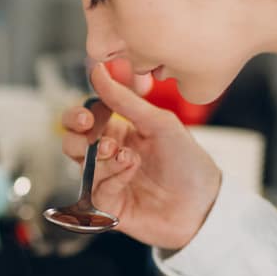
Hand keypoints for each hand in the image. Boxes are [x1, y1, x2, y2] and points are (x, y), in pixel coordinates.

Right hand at [59, 63, 221, 250]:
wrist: (203, 204)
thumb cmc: (187, 162)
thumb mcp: (158, 122)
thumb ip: (124, 99)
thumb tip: (97, 70)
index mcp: (121, 132)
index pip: (86, 119)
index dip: (80, 115)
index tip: (87, 115)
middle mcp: (110, 156)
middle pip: (73, 141)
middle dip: (75, 134)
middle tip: (88, 130)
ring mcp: (108, 181)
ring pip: (81, 164)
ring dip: (99, 156)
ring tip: (122, 155)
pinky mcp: (108, 205)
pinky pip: (96, 188)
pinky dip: (112, 177)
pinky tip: (131, 173)